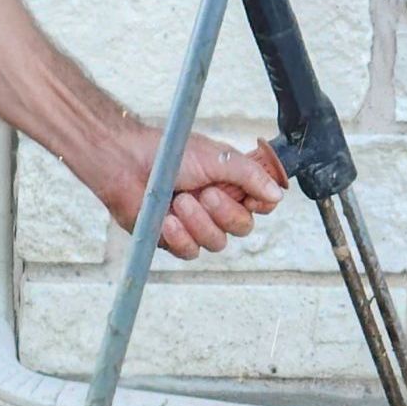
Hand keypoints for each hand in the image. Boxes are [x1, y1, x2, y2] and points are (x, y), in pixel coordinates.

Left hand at [92, 125, 285, 259]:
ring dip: (199, 223)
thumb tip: (277, 195)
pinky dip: (180, 236)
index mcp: (231, 184)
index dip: (260, 205)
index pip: (260, 205)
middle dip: (224, 213)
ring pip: (217, 242)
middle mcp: (216, 207)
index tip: (251, 198)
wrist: (129, 163)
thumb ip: (250, 175)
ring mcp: (195, 225)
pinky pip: (190, 252)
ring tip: (179, 201)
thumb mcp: (218, 157)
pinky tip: (167, 220)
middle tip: (205, 194)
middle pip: (242, 228)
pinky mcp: (173, 239)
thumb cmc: (170, 153)